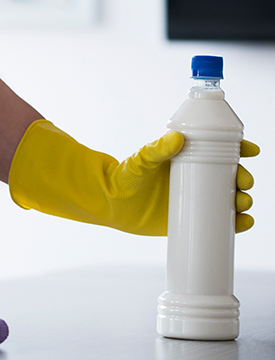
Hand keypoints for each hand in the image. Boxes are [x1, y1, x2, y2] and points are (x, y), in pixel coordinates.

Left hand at [9, 120, 257, 235]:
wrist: (111, 204)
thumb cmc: (125, 176)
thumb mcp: (141, 160)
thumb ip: (156, 149)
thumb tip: (176, 137)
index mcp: (187, 158)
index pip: (219, 150)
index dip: (239, 149)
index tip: (249, 149)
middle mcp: (195, 177)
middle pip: (230, 176)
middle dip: (243, 178)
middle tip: (243, 182)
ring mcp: (195, 199)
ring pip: (229, 198)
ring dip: (243, 200)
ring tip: (242, 202)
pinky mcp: (192, 220)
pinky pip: (220, 221)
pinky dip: (236, 222)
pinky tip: (244, 222)